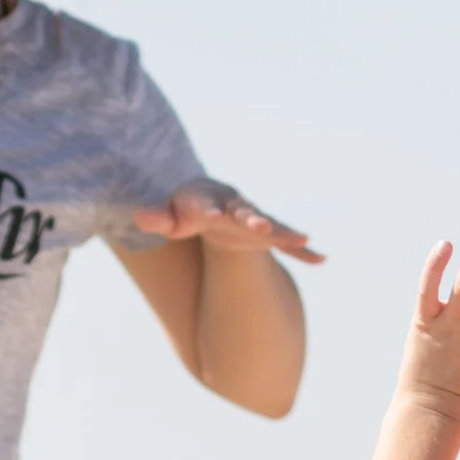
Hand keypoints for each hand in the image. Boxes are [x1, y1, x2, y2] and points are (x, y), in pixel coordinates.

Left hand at [131, 180, 323, 263]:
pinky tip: (320, 259)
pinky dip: (302, 251)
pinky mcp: (266, 233)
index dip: (212, 212)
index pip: (210, 208)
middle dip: (254, 220)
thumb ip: (157, 217)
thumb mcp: (169, 216)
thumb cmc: (186, 210)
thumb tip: (138, 217)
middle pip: (246, 214)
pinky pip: (286, 242)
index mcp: (211, 204)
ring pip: (271, 226)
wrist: (211, 199)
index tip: (215, 215)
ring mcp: (254, 220)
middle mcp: (237, 209)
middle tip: (262, 226)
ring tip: (303, 239)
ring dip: (284, 233)